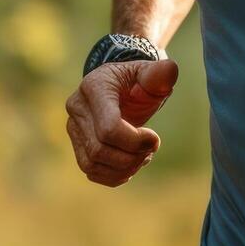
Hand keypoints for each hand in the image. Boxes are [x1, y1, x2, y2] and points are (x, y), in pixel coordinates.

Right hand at [64, 57, 178, 186]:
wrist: (122, 88)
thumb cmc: (139, 81)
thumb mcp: (151, 75)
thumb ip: (160, 74)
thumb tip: (170, 69)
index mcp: (94, 87)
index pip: (109, 128)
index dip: (135, 141)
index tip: (154, 138)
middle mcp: (77, 107)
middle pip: (99, 150)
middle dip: (131, 157)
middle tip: (151, 149)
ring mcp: (74, 127)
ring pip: (92, 164)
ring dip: (124, 168)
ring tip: (143, 156)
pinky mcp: (77, 144)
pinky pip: (91, 171)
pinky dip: (114, 175)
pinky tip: (131, 165)